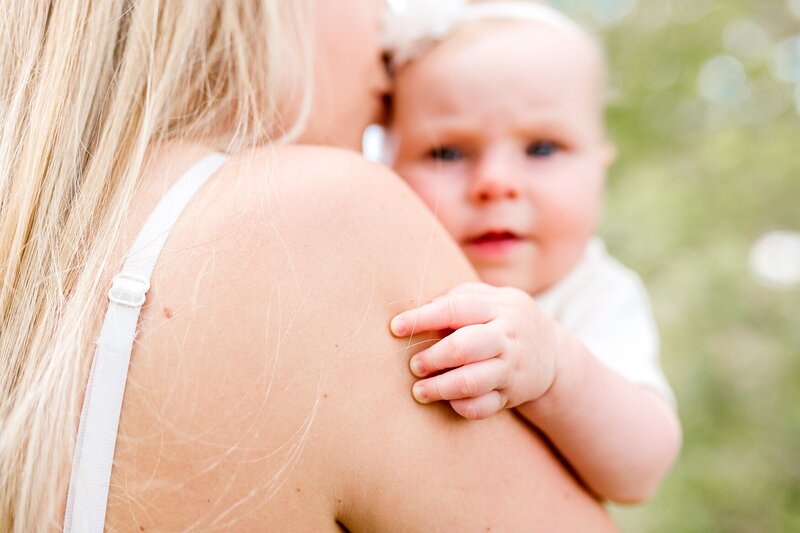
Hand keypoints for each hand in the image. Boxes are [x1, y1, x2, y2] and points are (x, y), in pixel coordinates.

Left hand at [390, 282, 559, 419]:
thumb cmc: (505, 321)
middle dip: (433, 358)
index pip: (456, 309)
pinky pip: (484, 407)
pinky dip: (462, 407)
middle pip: (465, 347)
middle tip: (413, 365)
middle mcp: (508, 336)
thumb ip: (459, 299)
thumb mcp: (492, 300)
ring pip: (472, 382)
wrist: (553, 354)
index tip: (396, 327)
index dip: (423, 318)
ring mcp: (512, 367)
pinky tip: (448, 402)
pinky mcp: (513, 394)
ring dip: (440, 387)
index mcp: (500, 307)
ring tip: (419, 391)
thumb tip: (419, 309)